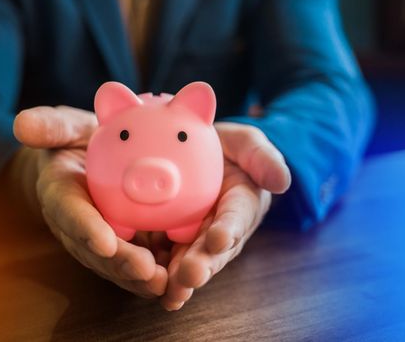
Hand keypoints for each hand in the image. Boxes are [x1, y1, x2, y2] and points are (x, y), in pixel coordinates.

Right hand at [13, 106, 166, 297]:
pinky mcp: (120, 243)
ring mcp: (98, 239)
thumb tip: (22, 123)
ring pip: (115, 263)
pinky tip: (178, 278)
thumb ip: (51, 126)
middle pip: (94, 249)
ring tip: (164, 284)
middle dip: (118, 263)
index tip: (104, 240)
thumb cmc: (77, 142)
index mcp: (60, 195)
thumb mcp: (67, 128)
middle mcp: (76, 225)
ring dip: (137, 277)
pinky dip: (154, 272)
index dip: (84, 227)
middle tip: (145, 270)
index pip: (68, 211)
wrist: (86, 163)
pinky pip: (135, 260)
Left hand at [159, 123, 290, 309]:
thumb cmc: (225, 149)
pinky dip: (158, 274)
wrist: (196, 154)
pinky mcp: (169, 240)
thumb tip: (282, 182)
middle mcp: (220, 229)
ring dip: (180, 278)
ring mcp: (194, 238)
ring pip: (188, 261)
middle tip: (191, 275)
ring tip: (172, 291)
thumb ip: (263, 158)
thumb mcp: (245, 143)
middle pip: (212, 250)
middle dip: (202, 264)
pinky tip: (151, 287)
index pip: (237, 217)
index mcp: (241, 204)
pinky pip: (164, 258)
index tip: (219, 239)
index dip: (229, 229)